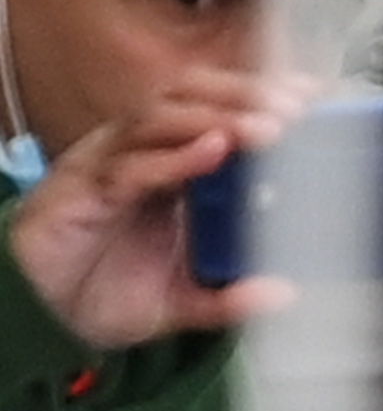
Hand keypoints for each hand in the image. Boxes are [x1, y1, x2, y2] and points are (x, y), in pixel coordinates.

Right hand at [6, 69, 317, 350]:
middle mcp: (139, 151)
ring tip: (265, 130)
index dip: (261, 95)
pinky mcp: (82, 190)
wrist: (40, 315)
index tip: (313, 95)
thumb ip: (230, 296)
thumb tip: (285, 292)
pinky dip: (173, 157)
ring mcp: (108, 164)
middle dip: (246, 96)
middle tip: (297, 109)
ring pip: (161, 119)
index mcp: (168, 164)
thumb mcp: (182, 300)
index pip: (217, 108)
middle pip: (192, 96)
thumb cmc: (105, 291)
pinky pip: (130, 165)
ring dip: (217, 118)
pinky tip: (211, 152)